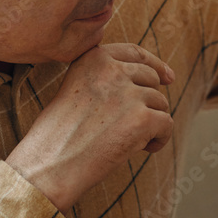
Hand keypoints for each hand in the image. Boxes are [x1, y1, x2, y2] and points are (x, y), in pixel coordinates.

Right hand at [6, 43, 173, 211]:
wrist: (49, 165)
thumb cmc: (60, 134)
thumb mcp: (77, 89)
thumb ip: (108, 78)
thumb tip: (159, 76)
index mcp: (93, 58)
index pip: (135, 52)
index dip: (155, 64)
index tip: (168, 77)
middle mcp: (112, 70)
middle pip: (151, 79)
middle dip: (148, 102)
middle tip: (130, 126)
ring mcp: (128, 93)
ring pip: (160, 103)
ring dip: (151, 124)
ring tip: (126, 141)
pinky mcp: (142, 119)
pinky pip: (167, 124)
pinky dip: (160, 139)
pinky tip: (142, 150)